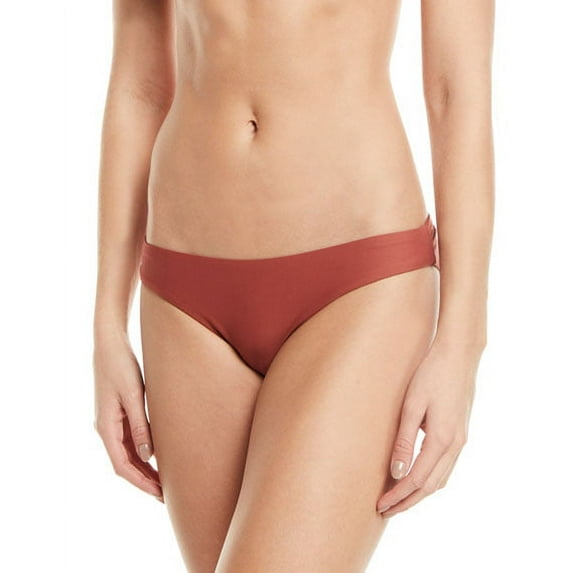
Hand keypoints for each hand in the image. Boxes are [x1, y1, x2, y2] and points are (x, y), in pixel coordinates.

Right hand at [93, 332, 162, 501]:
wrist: (110, 343)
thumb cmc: (121, 365)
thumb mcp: (133, 395)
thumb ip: (140, 425)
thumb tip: (148, 456)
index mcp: (106, 427)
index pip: (122, 466)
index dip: (141, 482)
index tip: (159, 494)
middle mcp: (106, 428)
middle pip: (125, 464)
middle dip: (144, 481)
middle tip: (166, 495)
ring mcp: (111, 422)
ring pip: (127, 454)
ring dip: (144, 469)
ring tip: (165, 481)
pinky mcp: (118, 413)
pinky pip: (130, 441)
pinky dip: (142, 453)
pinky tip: (157, 457)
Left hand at [376, 341, 479, 516]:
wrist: (459, 354)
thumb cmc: (431, 374)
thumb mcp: (412, 406)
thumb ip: (404, 441)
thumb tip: (396, 473)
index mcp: (442, 440)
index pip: (416, 480)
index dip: (398, 496)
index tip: (380, 506)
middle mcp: (455, 445)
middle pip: (431, 486)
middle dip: (408, 501)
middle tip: (386, 510)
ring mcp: (461, 439)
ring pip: (441, 478)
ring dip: (420, 493)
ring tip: (399, 498)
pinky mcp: (461, 432)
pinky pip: (446, 466)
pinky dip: (430, 478)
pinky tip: (417, 476)